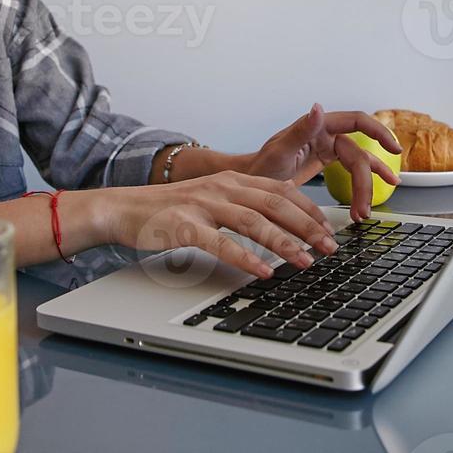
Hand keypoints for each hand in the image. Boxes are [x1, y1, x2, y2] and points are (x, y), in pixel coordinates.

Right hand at [98, 170, 340, 279]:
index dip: (310, 209)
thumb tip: (283, 214)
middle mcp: (221, 188)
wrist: (122, 209)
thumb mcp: (212, 198)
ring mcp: (202, 205)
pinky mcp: (184, 227)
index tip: (329, 229)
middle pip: (275, 204)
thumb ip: (244, 203)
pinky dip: (245, 258)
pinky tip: (263, 272)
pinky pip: (220, 243)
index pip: (282, 190)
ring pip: (253, 222)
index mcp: (232, 180)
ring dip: (284, 243)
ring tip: (306, 262)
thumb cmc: (169, 211)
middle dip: (308, 227)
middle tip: (329, 248)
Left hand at [243, 103, 402, 221]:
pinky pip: (353, 169)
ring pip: (359, 164)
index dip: (379, 131)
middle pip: (359, 155)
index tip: (394, 148)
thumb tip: (317, 108)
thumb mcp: (278, 151)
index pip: (357, 121)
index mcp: (318, 126)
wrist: (250, 182)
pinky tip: (382, 188)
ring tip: (367, 210)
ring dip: (367, 187)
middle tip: (363, 209)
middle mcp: (326, 134)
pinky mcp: (327, 160)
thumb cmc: (260, 166)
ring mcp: (328, 147)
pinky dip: (366, 181)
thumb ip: (300, 131)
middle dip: (364, 183)